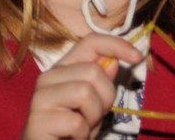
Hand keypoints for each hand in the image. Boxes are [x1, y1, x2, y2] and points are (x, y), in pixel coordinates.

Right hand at [21, 34, 141, 139]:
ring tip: (82, 128)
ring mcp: (40, 98)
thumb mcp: (93, 106)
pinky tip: (71, 138)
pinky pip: (76, 122)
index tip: (137, 57)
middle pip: (93, 71)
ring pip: (84, 92)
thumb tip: (113, 60)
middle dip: (105, 98)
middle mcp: (48, 77)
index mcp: (62, 69)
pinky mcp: (37, 120)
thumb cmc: (72, 132)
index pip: (89, 43)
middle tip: (94, 116)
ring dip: (93, 117)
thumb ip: (100, 83)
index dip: (115, 45)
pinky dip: (82, 135)